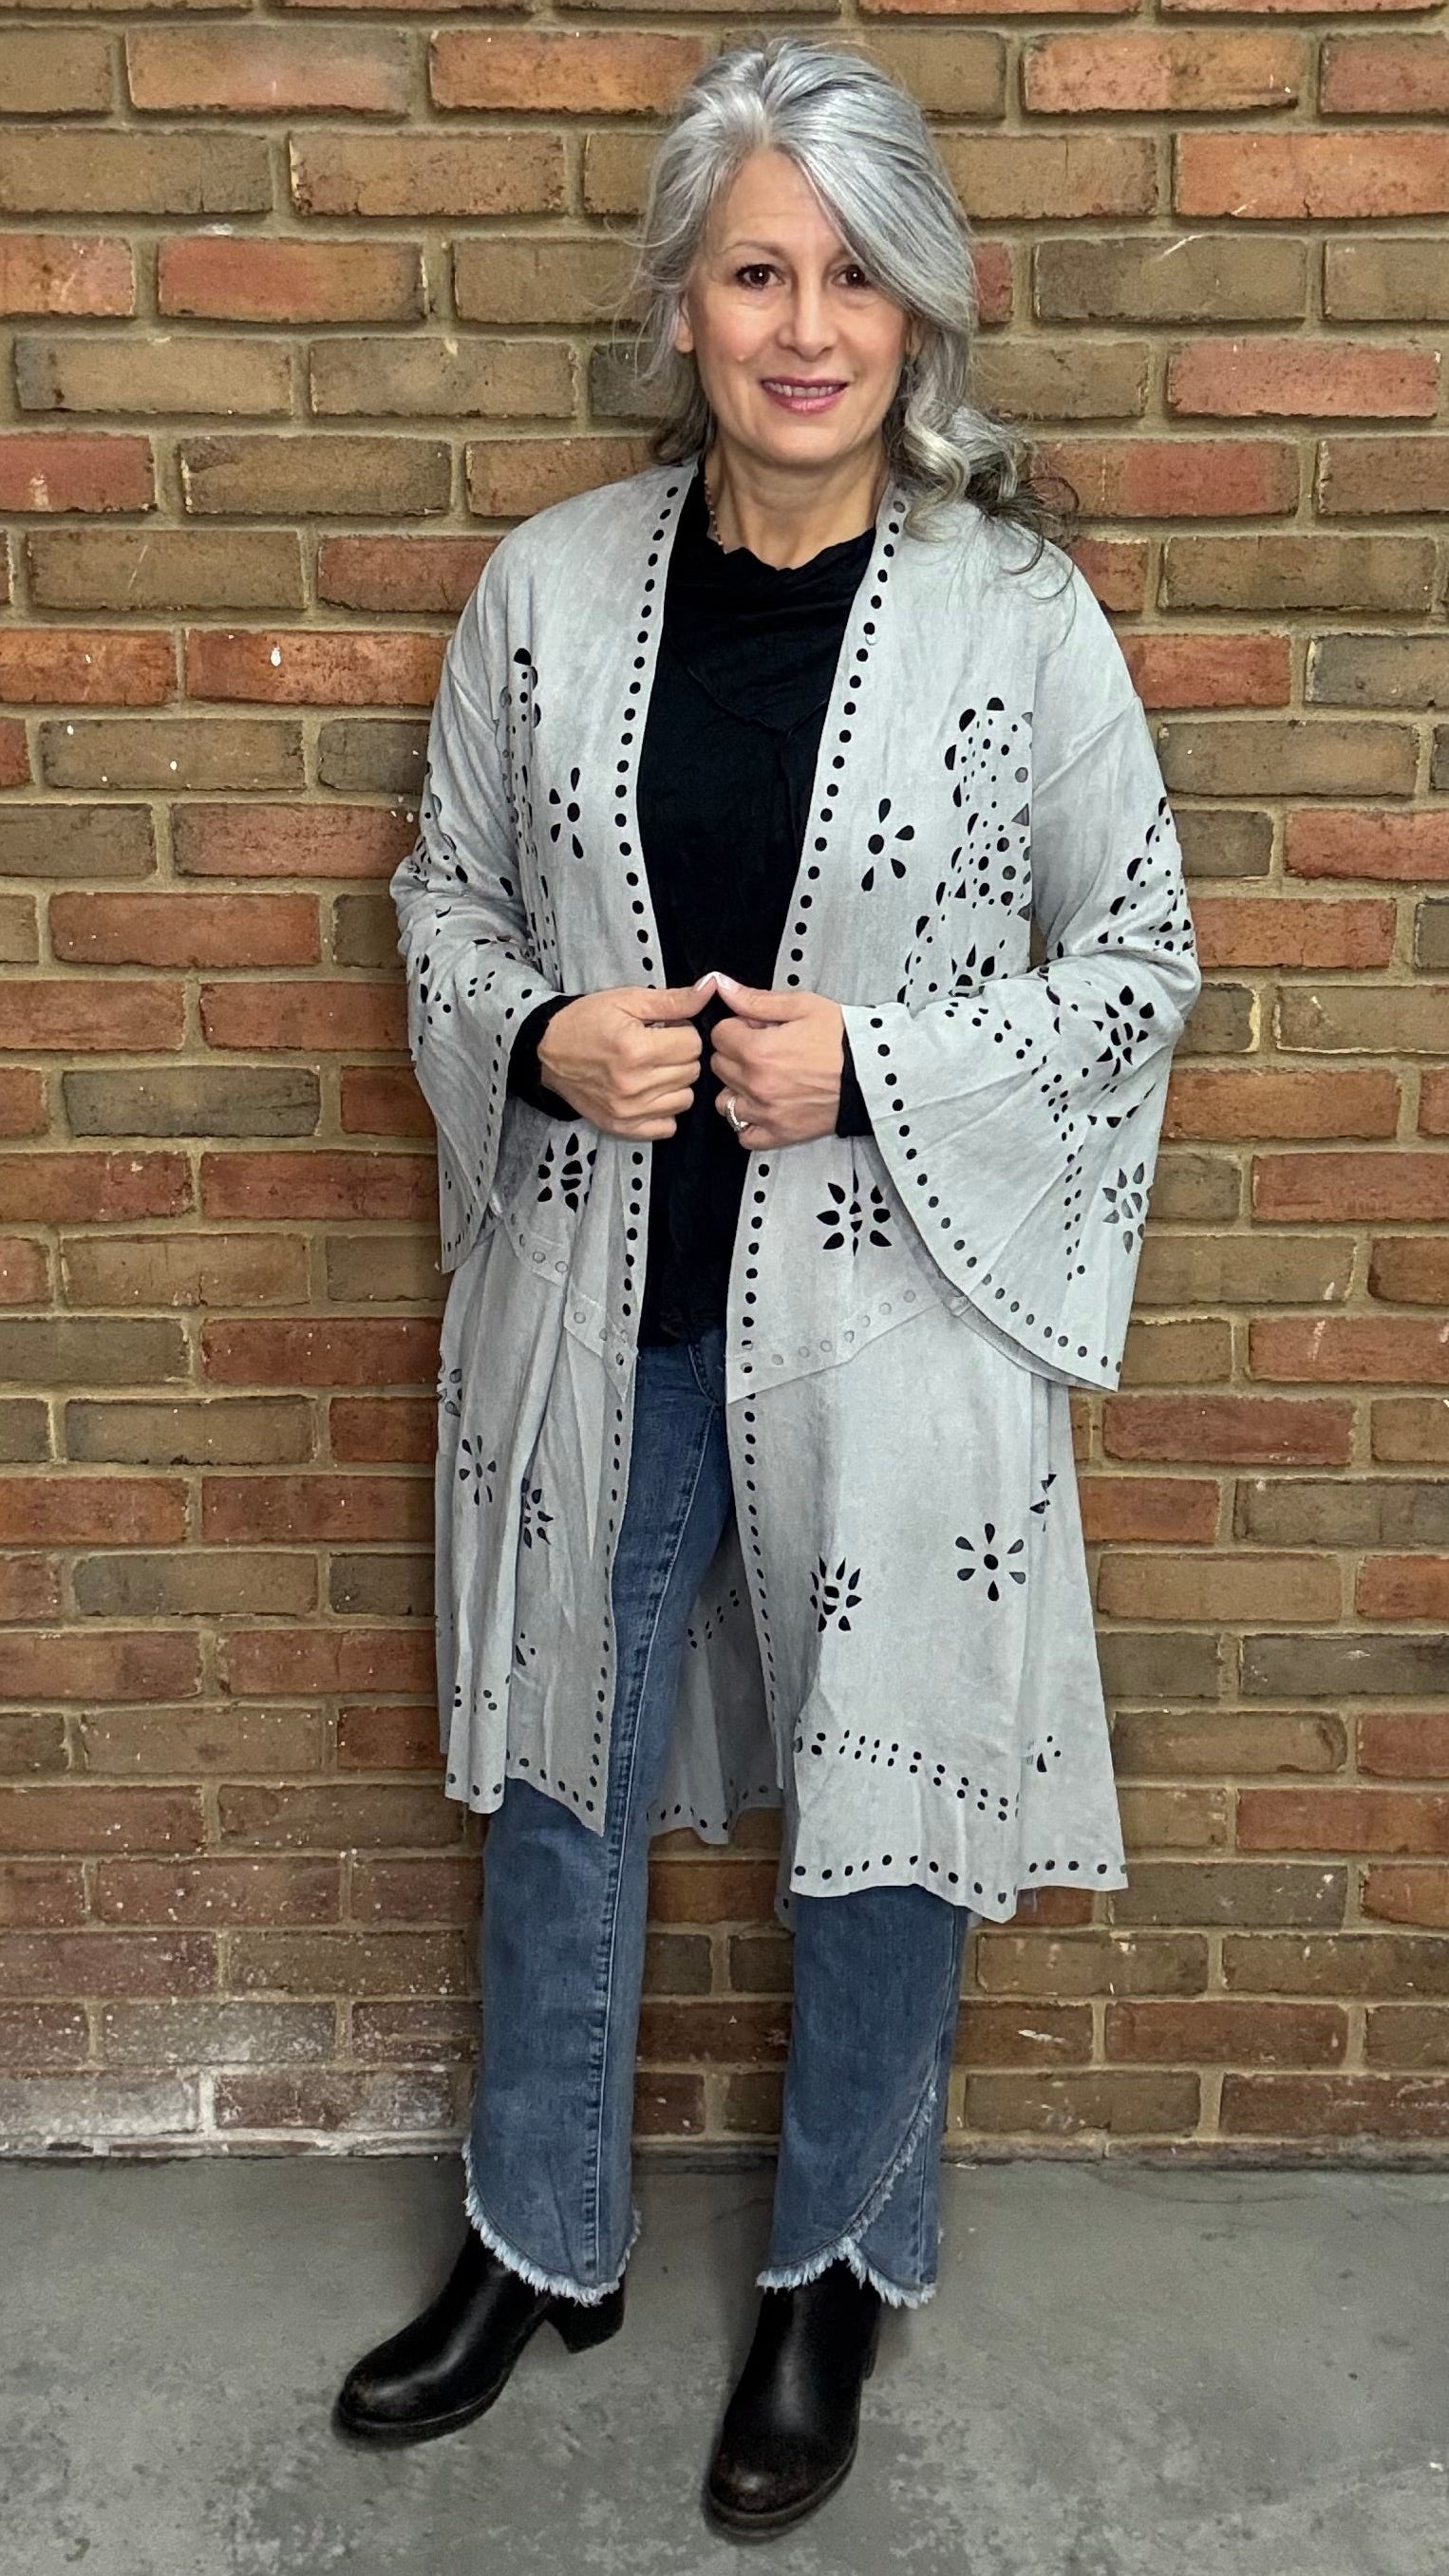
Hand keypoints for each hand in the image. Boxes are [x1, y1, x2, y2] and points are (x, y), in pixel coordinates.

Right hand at [537, 974, 715, 1138]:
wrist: (546, 1052)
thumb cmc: (587, 1021)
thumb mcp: (627, 1000)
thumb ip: (672, 1000)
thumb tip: (710, 988)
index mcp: (635, 1048)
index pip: (693, 1043)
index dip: (683, 1031)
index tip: (665, 1029)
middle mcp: (633, 1084)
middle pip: (692, 1071)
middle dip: (681, 1056)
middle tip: (658, 1047)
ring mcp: (628, 1111)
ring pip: (685, 1099)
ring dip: (676, 1083)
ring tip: (654, 1070)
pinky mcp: (622, 1128)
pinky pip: (667, 1127)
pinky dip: (664, 1111)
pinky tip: (650, 1094)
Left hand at [708, 972, 847, 1149]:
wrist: (874, 1074)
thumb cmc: (843, 1038)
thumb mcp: (802, 1007)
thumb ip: (756, 1000)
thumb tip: (722, 987)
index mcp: (757, 1050)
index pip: (719, 1035)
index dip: (737, 1027)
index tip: (756, 1029)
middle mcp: (756, 1084)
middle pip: (720, 1066)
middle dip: (736, 1054)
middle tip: (764, 1050)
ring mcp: (766, 1113)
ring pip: (725, 1102)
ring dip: (736, 1089)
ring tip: (761, 1080)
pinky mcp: (780, 1134)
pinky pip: (744, 1136)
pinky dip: (747, 1124)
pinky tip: (762, 1108)